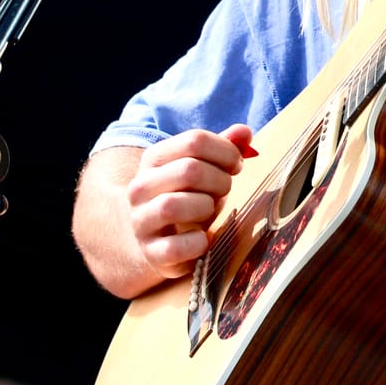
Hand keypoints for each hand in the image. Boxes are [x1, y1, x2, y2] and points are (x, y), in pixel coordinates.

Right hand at [124, 125, 257, 281]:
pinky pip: (175, 247)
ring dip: (206, 207)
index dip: (226, 151)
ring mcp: (142, 220)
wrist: (154, 236)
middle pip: (188, 170)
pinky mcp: (150, 252)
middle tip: (226, 189)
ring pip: (174, 206)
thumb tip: (244, 132)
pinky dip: (197, 243)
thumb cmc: (186, 196)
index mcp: (154, 158)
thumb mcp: (202, 168)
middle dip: (220, 180)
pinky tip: (205, 239)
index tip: (236, 165)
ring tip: (210, 210)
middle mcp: (141, 187)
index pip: (195, 140)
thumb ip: (223, 148)